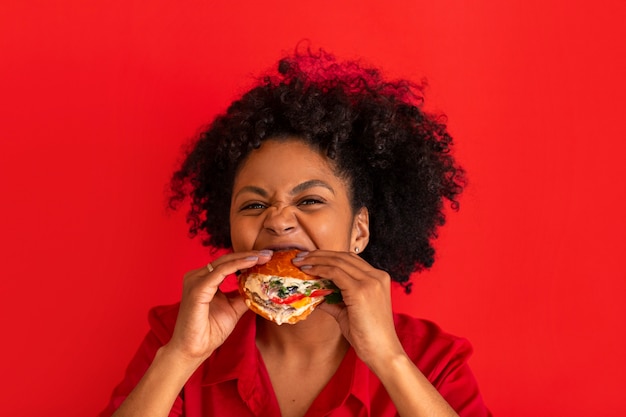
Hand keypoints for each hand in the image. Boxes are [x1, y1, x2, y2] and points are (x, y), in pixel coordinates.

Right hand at [164, 250, 271, 364]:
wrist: (194, 350)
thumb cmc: (209, 331)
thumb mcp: (233, 309)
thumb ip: (244, 296)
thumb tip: (262, 287)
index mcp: (204, 280)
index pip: (228, 263)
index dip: (247, 258)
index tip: (267, 257)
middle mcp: (197, 277)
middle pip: (227, 259)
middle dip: (250, 255)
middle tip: (269, 253)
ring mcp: (195, 281)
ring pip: (224, 262)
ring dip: (246, 258)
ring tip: (263, 257)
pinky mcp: (197, 289)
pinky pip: (220, 272)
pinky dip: (237, 265)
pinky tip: (252, 263)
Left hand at [292, 250, 403, 368]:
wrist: (383, 352)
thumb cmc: (368, 335)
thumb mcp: (349, 312)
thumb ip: (334, 300)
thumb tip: (315, 295)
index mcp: (378, 278)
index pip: (350, 259)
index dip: (329, 256)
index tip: (311, 258)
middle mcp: (376, 276)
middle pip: (344, 256)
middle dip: (319, 254)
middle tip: (300, 256)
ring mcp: (370, 282)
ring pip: (338, 261)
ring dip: (316, 259)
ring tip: (300, 262)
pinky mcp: (361, 291)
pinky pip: (335, 273)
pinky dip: (320, 269)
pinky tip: (308, 272)